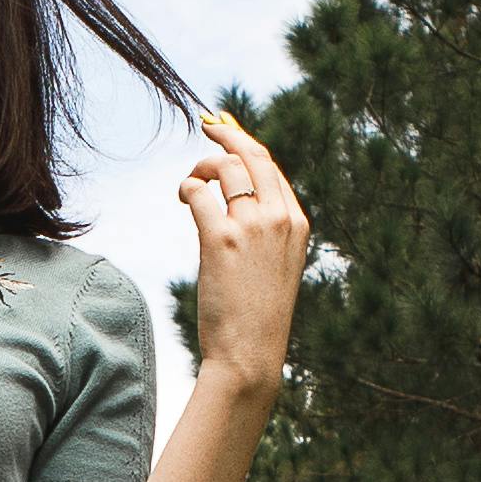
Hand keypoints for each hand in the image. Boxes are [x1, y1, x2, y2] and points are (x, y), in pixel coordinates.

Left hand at [174, 104, 307, 383]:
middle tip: (207, 127)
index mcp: (297, 223)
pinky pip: (198, 192)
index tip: (227, 132)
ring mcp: (252, 227)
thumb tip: (237, 200)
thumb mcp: (277, 266)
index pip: (271, 167)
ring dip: (201, 166)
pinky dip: (187, 188)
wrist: (251, 354)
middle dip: (227, 135)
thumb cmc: (259, 315)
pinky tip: (183, 198)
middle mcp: (279, 218)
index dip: (246, 143)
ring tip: (190, 184)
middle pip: (252, 155)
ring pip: (224, 168)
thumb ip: (267, 231)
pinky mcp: (221, 240)